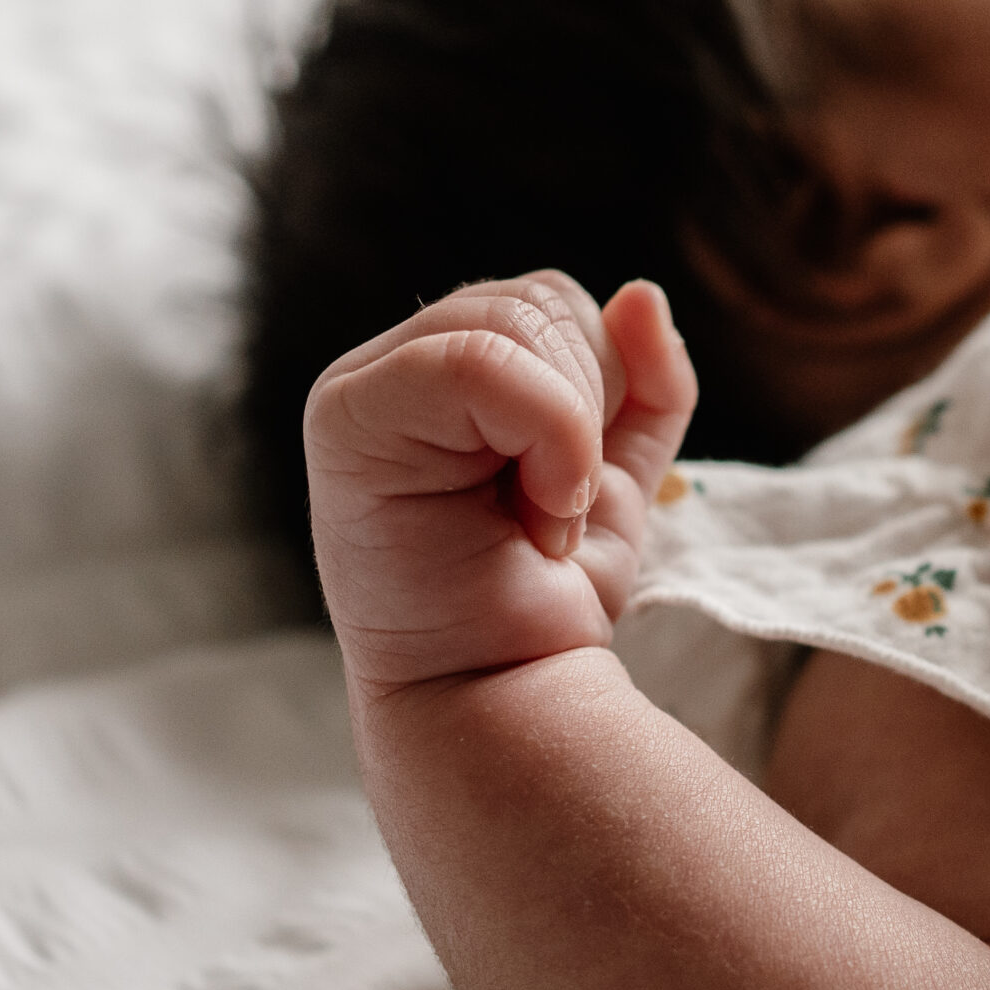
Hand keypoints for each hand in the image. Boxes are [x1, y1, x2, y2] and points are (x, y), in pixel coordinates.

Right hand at [302, 272, 696, 697]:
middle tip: (557, 516)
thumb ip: (642, 384)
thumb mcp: (617, 477)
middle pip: (539, 302)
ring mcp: (363, 384)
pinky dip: (547, 436)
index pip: (552, 303)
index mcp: (456, 365)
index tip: (578, 494)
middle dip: (586, 416)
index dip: (602, 387)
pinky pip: (481, 360)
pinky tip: (532, 515)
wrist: (498, 696)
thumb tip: (644, 293)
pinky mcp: (345, 416)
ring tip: (537, 522)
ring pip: (514, 323)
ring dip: (565, 438)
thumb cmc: (541, 600)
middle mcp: (400, 363)